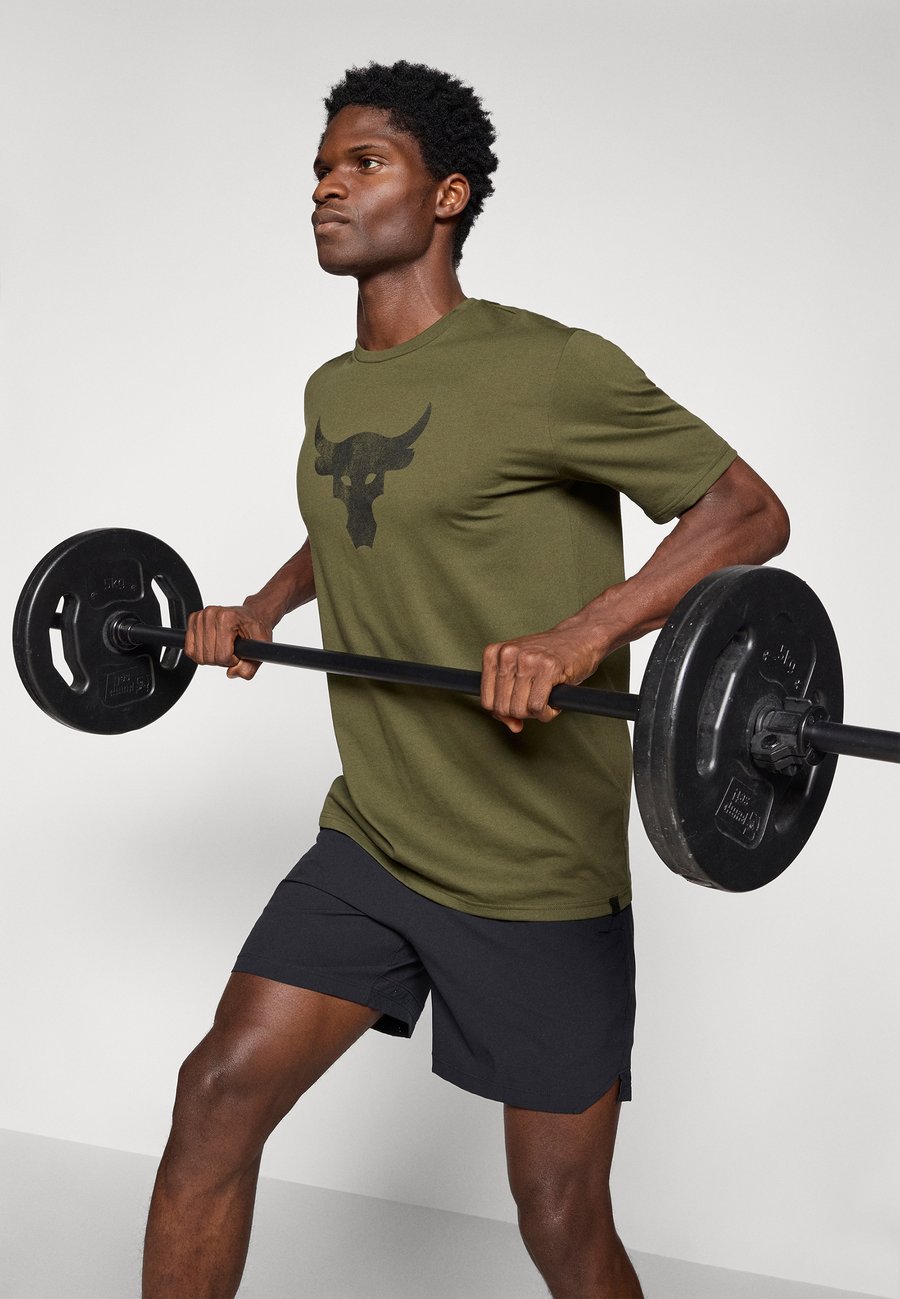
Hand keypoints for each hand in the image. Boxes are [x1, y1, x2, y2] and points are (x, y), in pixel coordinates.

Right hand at [185, 602, 274, 679]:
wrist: (252, 615)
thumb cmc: (256, 628)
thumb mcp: (261, 647)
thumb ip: (249, 667)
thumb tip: (232, 673)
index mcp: (228, 618)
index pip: (222, 655)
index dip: (233, 661)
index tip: (239, 653)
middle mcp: (211, 614)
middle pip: (209, 657)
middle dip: (222, 660)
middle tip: (232, 650)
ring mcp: (200, 616)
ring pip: (198, 655)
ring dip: (212, 657)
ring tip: (224, 647)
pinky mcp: (193, 620)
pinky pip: (190, 650)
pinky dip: (201, 654)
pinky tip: (213, 646)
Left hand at [481, 625, 602, 732]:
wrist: (580, 637)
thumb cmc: (548, 657)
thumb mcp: (519, 672)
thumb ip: (507, 699)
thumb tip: (512, 726)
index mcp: (494, 653)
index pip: (487, 701)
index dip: (503, 713)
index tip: (518, 708)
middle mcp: (507, 654)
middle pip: (503, 708)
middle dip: (522, 713)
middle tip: (536, 701)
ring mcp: (527, 660)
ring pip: (519, 709)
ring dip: (536, 713)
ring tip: (546, 699)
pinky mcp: (548, 667)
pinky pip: (538, 707)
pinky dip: (547, 713)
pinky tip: (553, 703)